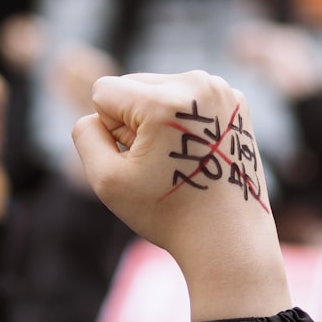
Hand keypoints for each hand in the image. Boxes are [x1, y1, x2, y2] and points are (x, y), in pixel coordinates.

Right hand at [72, 71, 291, 321]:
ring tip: (181, 159)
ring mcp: (222, 90)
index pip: (104, 92)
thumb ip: (85, 134)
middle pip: (134, 85)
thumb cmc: (168, 213)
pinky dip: (185, 120)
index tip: (139, 160)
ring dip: (159, 120)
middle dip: (136, 121)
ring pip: (160, 89)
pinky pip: (188, 98)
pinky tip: (200, 152)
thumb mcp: (107, 180)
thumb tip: (97, 112)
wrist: (229, 237)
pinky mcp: (236, 101)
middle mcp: (198, 84)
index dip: (111, 131)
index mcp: (166, 101)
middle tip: (162, 163)